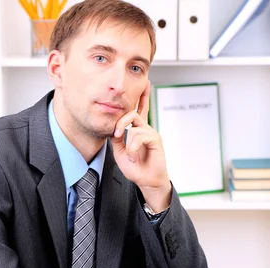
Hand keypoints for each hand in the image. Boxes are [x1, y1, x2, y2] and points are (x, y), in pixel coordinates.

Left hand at [110, 81, 170, 211]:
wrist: (147, 181)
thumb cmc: (135, 168)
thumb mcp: (120, 152)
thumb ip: (117, 138)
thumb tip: (113, 128)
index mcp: (136, 130)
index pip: (137, 109)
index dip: (140, 95)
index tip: (143, 84)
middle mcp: (144, 128)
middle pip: (132, 111)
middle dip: (121, 120)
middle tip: (116, 134)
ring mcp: (151, 133)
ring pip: (134, 125)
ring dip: (127, 141)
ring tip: (128, 154)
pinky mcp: (156, 139)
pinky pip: (140, 135)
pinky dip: (133, 147)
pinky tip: (133, 156)